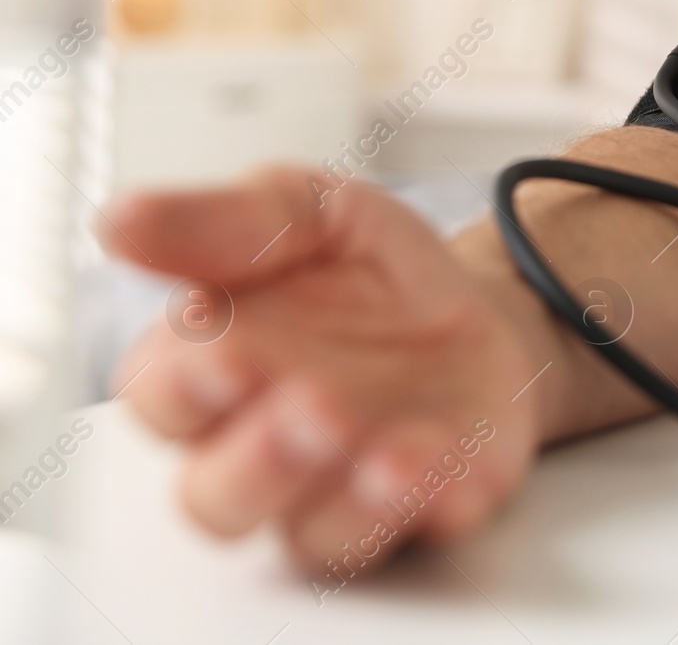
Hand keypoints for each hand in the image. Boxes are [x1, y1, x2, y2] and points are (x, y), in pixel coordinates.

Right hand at [103, 169, 547, 578]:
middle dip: (260, 463)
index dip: (182, 390)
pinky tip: (438, 454)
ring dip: (343, 500)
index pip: (162, 400)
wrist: (484, 302)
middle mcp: (263, 445)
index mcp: (214, 367)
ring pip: (309, 536)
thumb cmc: (371, 270)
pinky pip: (411, 533)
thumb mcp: (310, 211)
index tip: (223, 356)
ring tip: (386, 452)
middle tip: (314, 407)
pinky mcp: (421, 507)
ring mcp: (340, 487)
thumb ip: (227, 222)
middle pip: (219, 497)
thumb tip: (123, 221)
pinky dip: (424, 503)